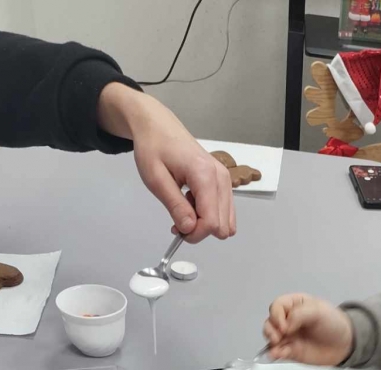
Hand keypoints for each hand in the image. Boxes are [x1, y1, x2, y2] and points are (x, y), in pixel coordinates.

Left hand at [97, 84, 234, 242]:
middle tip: (178, 218)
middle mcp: (221, 178)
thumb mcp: (156, 179)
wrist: (158, 125)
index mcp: (205, 175)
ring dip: (205, 223)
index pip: (212, 222)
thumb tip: (189, 229)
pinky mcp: (224, 181)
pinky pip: (224, 211)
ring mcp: (225, 179)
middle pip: (223, 226)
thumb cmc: (154, 147)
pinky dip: (209, 215)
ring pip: (226, 222)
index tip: (176, 229)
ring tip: (185, 208)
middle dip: (200, 230)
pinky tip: (192, 203)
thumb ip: (175, 206)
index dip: (194, 234)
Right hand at [263, 294, 353, 364]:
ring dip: (270, 342)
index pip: (276, 306)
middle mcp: (287, 319)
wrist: (345, 344)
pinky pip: (278, 351)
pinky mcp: (290, 351)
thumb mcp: (318, 311)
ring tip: (276, 348)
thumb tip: (284, 328)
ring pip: (270, 337)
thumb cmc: (333, 323)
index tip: (285, 327)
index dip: (277, 316)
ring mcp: (288, 336)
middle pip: (270, 322)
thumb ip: (299, 315)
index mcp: (294, 305)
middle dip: (270, 330)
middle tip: (278, 339)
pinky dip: (274, 353)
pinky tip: (276, 355)